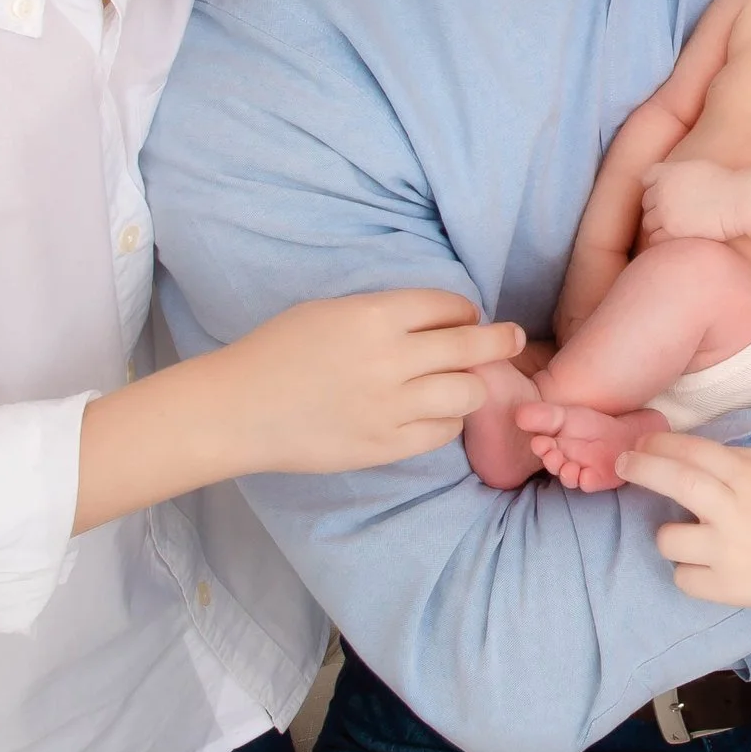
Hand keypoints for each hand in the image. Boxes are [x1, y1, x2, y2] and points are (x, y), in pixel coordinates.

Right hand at [211, 289, 521, 475]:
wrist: (238, 409)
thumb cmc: (278, 351)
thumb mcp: (331, 311)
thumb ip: (385, 313)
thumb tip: (437, 318)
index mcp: (375, 316)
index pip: (449, 306)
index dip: (466, 310)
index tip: (468, 315)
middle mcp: (391, 359)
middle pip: (471, 347)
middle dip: (499, 341)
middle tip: (511, 339)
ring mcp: (390, 406)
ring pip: (467, 393)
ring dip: (473, 384)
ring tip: (466, 383)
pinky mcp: (385, 445)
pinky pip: (442, 432)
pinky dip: (448, 420)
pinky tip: (437, 413)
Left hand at [617, 432, 750, 615]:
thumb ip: (733, 457)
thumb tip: (682, 451)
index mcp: (749, 478)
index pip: (694, 452)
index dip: (660, 444)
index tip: (640, 444)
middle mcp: (735, 513)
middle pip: (677, 482)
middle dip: (642, 469)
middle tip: (622, 465)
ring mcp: (728, 554)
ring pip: (668, 539)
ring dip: (667, 533)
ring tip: (684, 533)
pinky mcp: (726, 589)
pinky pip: (682, 577)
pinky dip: (687, 569)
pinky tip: (705, 563)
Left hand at [639, 159, 741, 243]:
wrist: (739, 201)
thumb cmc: (727, 184)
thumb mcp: (698, 168)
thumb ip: (679, 174)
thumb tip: (673, 180)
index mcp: (668, 172)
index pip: (647, 178)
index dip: (654, 186)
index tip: (664, 193)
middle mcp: (662, 191)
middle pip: (646, 202)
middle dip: (656, 207)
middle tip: (672, 214)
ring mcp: (665, 212)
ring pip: (648, 222)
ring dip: (658, 225)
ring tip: (674, 228)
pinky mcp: (672, 231)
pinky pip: (655, 239)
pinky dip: (662, 239)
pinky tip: (676, 238)